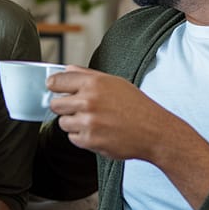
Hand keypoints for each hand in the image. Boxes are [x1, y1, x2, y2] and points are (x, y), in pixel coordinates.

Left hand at [48, 65, 208, 209]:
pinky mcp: (90, 140)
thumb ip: (88, 75)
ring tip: (93, 122)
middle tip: (77, 109)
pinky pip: (73, 138)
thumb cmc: (136, 106)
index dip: (54, 85)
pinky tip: (98, 132)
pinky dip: (82, 137)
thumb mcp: (115, 82)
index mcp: (94, 83)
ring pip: (63, 123)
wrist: (154, 131)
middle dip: (63, 107)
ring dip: (73, 123)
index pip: (57, 81)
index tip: (54, 89)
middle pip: (55, 104)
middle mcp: (89, 101)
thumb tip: (66, 69)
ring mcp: (88, 122)